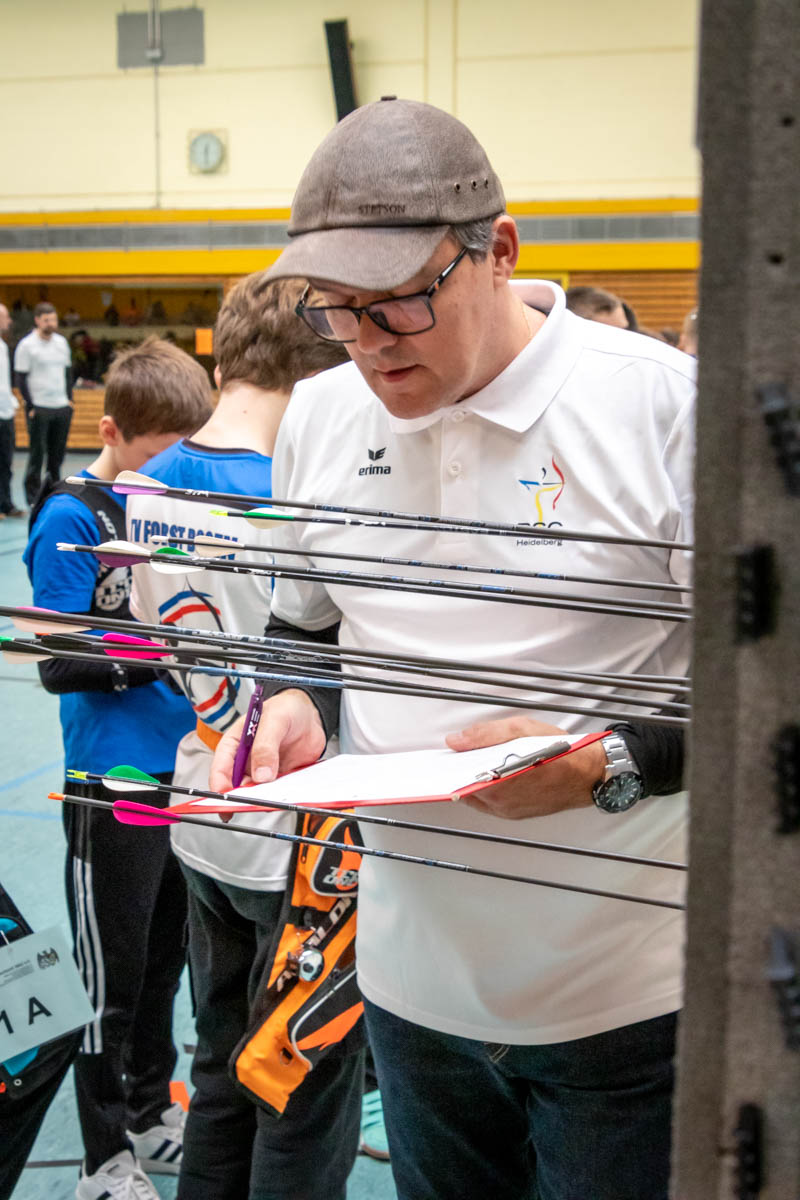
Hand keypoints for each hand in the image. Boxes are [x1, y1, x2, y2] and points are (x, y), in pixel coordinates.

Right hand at [209, 689, 326, 792]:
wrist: (309, 715)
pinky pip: (277, 793)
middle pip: (236, 786)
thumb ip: (265, 745)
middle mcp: (246, 761)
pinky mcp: (279, 779)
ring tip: (271, 801)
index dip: (219, 783)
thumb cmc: (286, 708)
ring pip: (256, 793)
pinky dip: (280, 798)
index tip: (225, 796)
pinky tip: (286, 798)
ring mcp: (262, 771)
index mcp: (235, 743)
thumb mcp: (274, 720)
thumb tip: (261, 774)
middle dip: (240, 798)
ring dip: (262, 800)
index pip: (220, 766)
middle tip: (250, 804)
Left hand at [446, 716, 605, 820]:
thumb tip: (456, 740)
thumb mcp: (520, 729)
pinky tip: (492, 774)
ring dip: (474, 781)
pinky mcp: (517, 815)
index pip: (459, 780)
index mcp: (500, 781)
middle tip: (458, 757)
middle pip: (466, 789)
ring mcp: (509, 811)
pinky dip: (487, 790)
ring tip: (476, 762)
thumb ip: (485, 735)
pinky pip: (492, 803)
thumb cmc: (560, 751)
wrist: (589, 774)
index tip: (439, 762)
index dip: (448, 769)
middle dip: (461, 772)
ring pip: (478, 797)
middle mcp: (502, 802)